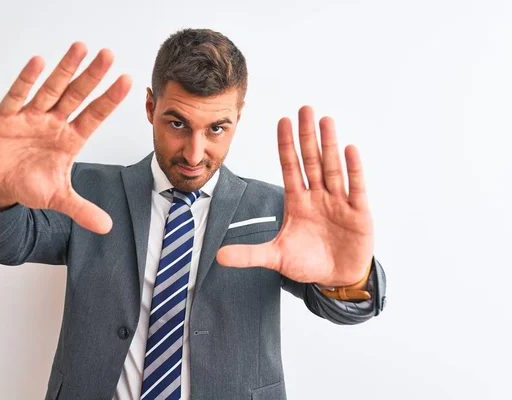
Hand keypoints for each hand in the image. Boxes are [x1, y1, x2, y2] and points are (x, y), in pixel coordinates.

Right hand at [0, 42, 131, 233]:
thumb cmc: (30, 184)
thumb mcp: (58, 198)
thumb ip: (82, 210)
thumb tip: (107, 228)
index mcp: (70, 139)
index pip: (94, 116)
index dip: (109, 100)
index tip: (128, 81)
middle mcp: (54, 123)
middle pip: (76, 95)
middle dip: (92, 76)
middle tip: (109, 55)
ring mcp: (31, 117)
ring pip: (51, 89)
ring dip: (64, 69)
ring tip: (80, 48)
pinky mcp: (6, 117)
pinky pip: (17, 95)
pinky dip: (27, 80)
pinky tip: (38, 62)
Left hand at [216, 106, 373, 286]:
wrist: (336, 278)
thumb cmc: (307, 263)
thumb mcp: (276, 257)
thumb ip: (250, 254)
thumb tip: (219, 256)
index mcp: (297, 202)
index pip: (290, 167)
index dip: (286, 145)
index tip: (283, 121)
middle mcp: (318, 196)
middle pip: (311, 160)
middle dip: (307, 136)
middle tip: (305, 108)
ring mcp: (339, 202)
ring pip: (333, 168)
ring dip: (329, 145)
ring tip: (326, 120)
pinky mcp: (358, 213)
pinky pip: (355, 188)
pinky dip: (353, 170)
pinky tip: (350, 149)